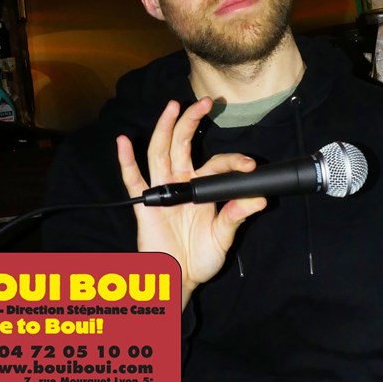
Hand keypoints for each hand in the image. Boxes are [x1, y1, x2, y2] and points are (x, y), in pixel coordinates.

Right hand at [116, 97, 266, 309]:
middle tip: (205, 102)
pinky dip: (126, 160)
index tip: (249, 165)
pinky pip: (133, 179)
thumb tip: (259, 199)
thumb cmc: (200, 257)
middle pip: (184, 144)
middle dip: (192, 121)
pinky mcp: (145, 204)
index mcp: (201, 188)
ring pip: (161, 151)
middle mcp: (181, 183)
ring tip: (172, 106)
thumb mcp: (223, 236)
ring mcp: (162, 191)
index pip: (216, 164)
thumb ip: (236, 216)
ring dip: (165, 128)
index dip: (233, 161)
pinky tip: (123, 141)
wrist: (178, 279)